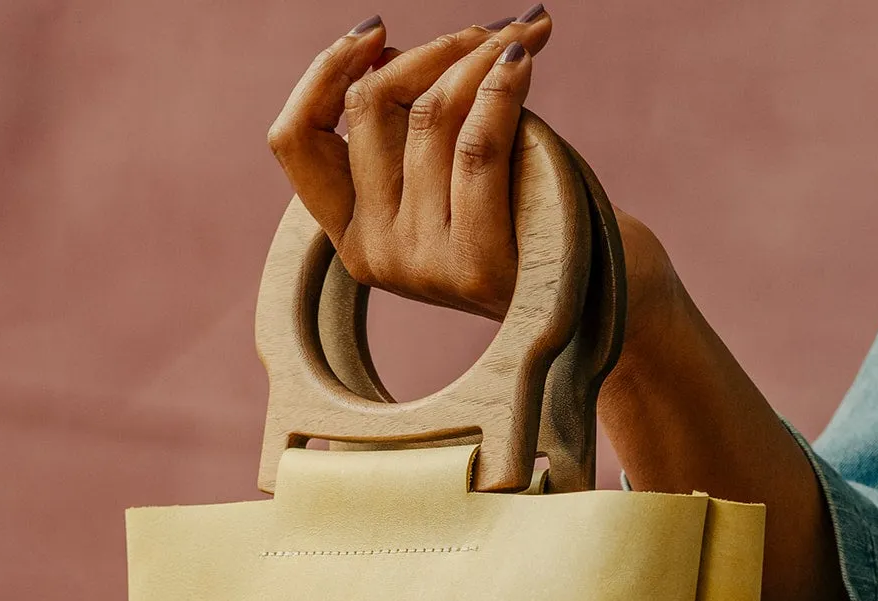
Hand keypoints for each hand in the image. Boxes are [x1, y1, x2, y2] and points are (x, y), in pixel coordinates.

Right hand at [267, 10, 556, 321]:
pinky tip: (522, 60)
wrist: (582, 290)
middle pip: (370, 108)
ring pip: (431, 116)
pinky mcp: (473, 265)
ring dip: (479, 58)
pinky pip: (478, 147)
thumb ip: (401, 123)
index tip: (375, 32)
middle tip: (487, 32)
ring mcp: (419, 264)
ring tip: (520, 41)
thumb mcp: (439, 171)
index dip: (324, 72)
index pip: (295, 141)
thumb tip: (379, 46)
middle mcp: (373, 254)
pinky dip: (501, 88)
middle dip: (432, 50)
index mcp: (349, 235)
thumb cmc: (513, 216)